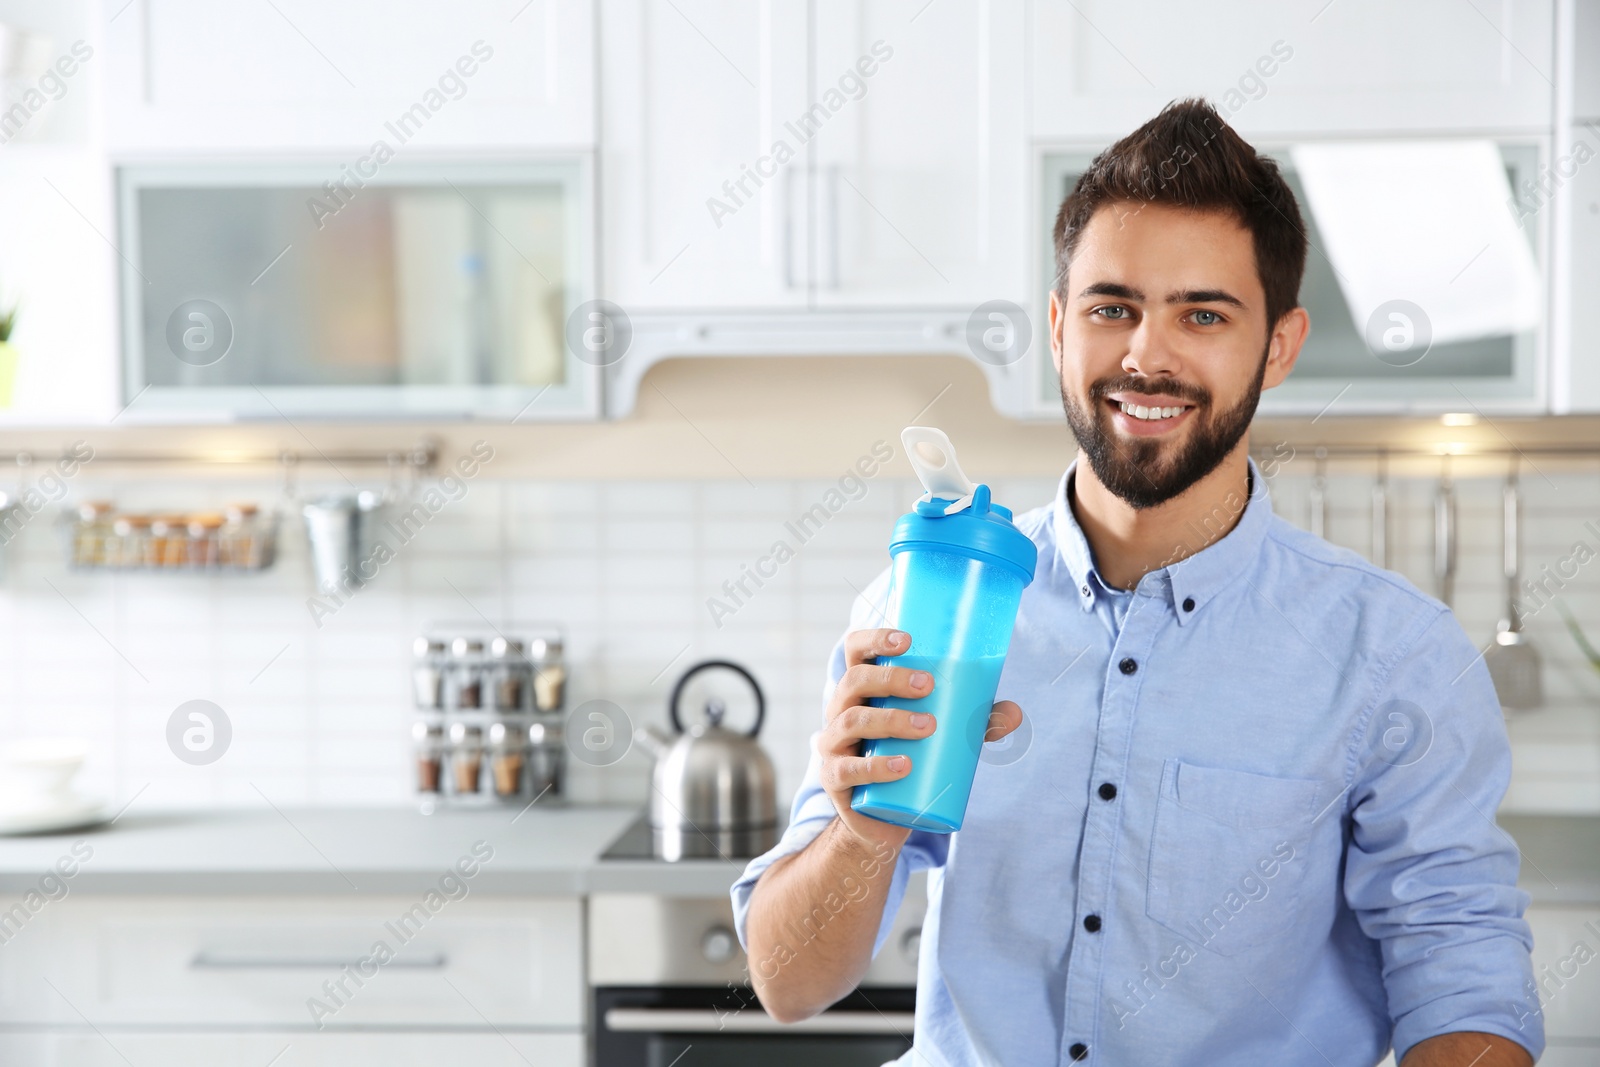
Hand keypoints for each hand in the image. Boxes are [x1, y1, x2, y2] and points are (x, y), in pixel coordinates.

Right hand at [817, 628, 1023, 851]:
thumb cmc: (908, 759)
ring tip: (927, 726)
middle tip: (928, 685)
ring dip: (891, 719)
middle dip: (891, 679)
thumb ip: (973, 723)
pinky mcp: (835, 779)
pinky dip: (876, 766)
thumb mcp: (940, 736)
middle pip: (854, 680)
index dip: (874, 638)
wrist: (881, 818)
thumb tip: (1015, 714)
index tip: (908, 640)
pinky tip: (903, 766)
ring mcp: (833, 744)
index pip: (856, 651)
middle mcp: (840, 709)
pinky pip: (848, 769)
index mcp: (862, 689)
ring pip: (853, 721)